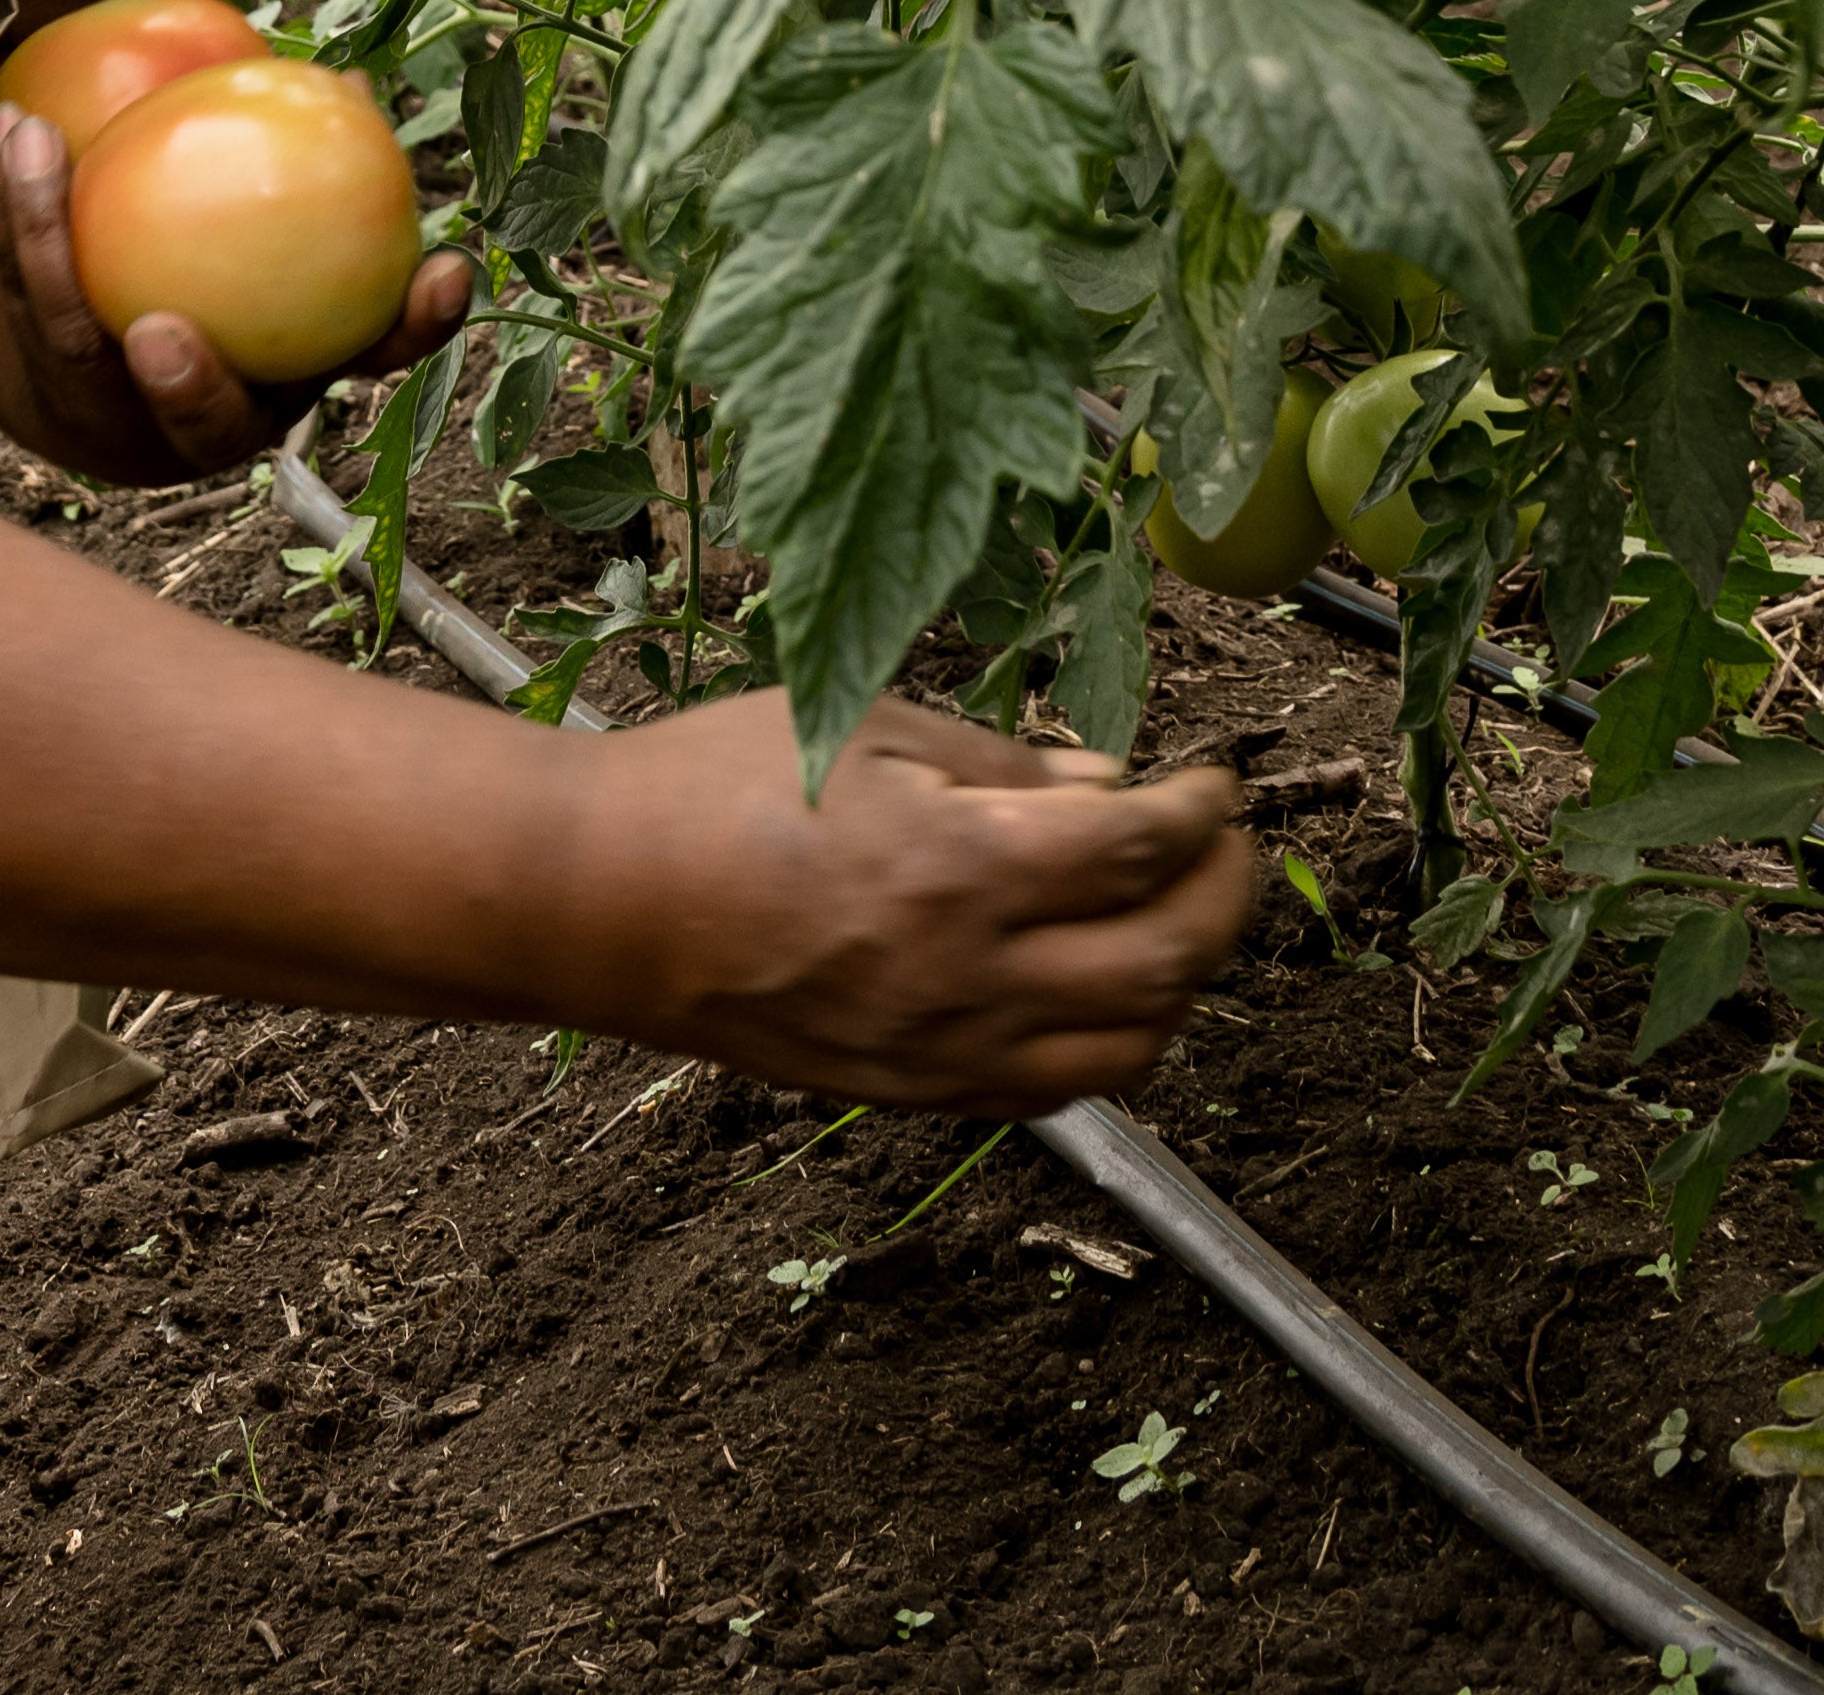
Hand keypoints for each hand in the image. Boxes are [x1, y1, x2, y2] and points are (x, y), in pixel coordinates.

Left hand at [0, 100, 472, 482]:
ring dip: (46, 244)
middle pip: (206, 425)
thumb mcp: (281, 240)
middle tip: (161, 333)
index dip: (418, 324)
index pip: (372, 361)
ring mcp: (115, 410)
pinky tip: (5, 127)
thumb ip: (314, 176)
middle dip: (192, 392)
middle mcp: (209, 421)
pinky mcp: (40, 372)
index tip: (444, 270)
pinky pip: (18, 281)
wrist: (113, 366)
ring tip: (37, 151)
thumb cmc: (229, 283)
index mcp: (297, 382)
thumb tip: (350, 84)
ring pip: (72, 343)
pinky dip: (10, 202)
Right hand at [600, 695, 1250, 1115]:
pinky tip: (1093, 990)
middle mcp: (972, 975)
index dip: (1202, 810)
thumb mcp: (866, 729)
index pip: (1142, 847)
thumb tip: (1108, 790)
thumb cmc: (714, 785)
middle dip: (1221, 895)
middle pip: (1168, 960)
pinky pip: (1052, 1092)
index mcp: (964, 866)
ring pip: (1130, 1049)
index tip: (1211, 781)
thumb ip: (1001, 764)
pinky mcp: (911, 1091)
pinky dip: (1106, 1044)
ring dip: (1179, 984)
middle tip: (1219, 846)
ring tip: (1167, 920)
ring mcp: (944, 1048)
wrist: (602, 901)